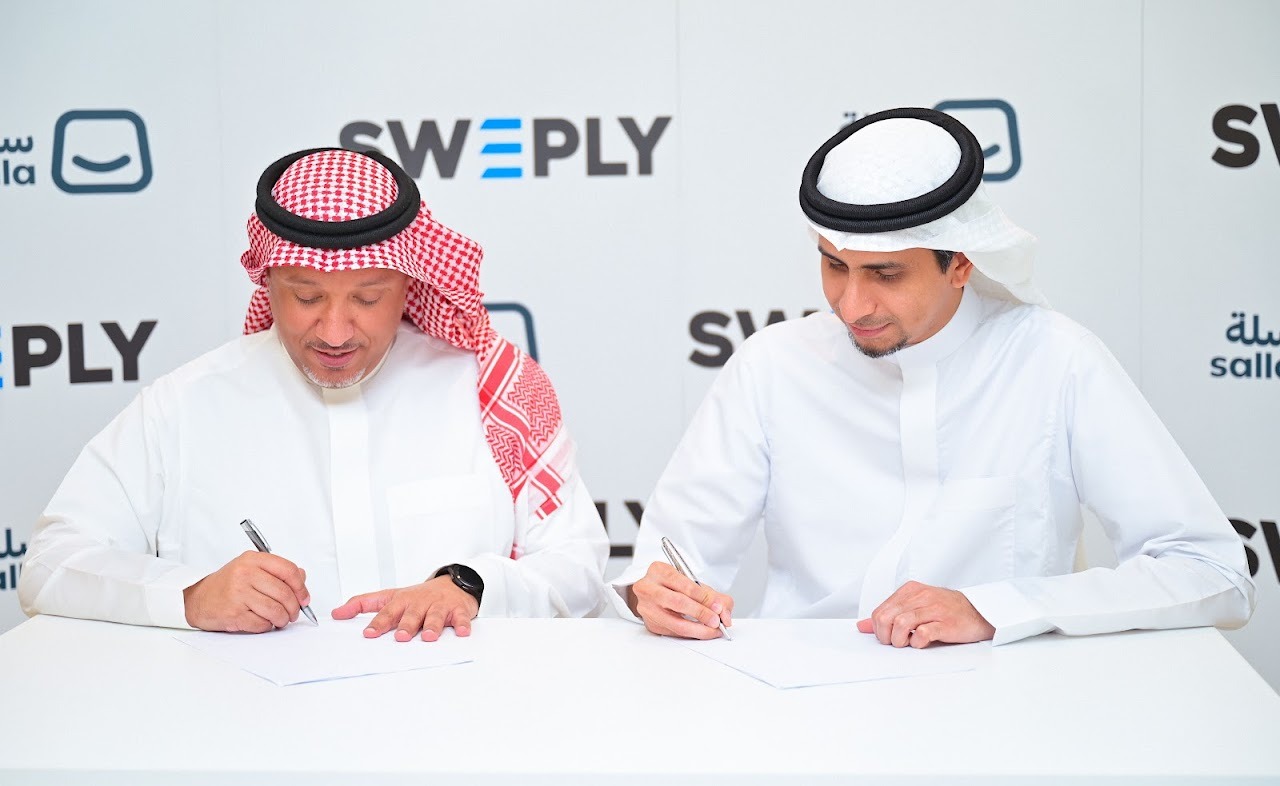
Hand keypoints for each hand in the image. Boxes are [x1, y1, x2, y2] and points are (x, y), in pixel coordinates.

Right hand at [183, 551, 309, 632]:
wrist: (198, 598)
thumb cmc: (228, 584)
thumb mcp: (251, 568)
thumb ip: (277, 571)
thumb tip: (302, 578)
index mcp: (253, 559)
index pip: (288, 570)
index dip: (301, 587)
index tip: (304, 598)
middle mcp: (245, 574)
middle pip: (284, 593)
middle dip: (294, 608)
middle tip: (293, 613)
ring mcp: (238, 593)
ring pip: (275, 610)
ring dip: (282, 619)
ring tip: (280, 620)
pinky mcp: (233, 613)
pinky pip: (261, 624)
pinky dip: (267, 626)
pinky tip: (263, 622)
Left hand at [331, 576, 478, 641]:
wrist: (452, 583)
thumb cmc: (418, 595)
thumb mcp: (390, 596)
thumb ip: (363, 604)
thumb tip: (337, 613)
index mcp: (402, 600)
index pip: (387, 611)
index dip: (378, 623)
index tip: (369, 634)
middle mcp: (420, 602)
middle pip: (412, 614)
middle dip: (406, 625)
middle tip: (401, 637)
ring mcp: (439, 605)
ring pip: (436, 616)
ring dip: (432, 626)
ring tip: (428, 637)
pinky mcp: (458, 609)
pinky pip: (461, 617)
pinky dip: (462, 624)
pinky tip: (461, 632)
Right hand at [628, 561, 732, 639]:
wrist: (651, 592)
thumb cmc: (672, 585)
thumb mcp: (690, 581)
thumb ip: (712, 595)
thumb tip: (723, 613)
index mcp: (659, 571)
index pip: (683, 583)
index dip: (703, 597)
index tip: (717, 606)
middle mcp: (648, 588)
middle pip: (678, 603)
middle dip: (701, 613)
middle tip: (716, 620)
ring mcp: (647, 608)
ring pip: (675, 623)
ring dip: (698, 629)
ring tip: (712, 630)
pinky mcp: (651, 625)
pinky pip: (675, 633)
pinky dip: (692, 634)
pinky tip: (701, 632)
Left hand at [856, 580, 994, 647]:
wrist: (979, 612)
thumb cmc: (945, 611)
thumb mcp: (915, 607)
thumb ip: (890, 615)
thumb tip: (862, 626)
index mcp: (910, 590)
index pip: (880, 611)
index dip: (878, 629)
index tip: (887, 636)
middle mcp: (920, 596)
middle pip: (886, 617)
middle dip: (885, 636)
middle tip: (895, 643)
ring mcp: (933, 609)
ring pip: (900, 624)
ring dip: (899, 640)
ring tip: (907, 643)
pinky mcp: (945, 623)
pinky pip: (922, 634)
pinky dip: (916, 642)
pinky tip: (921, 643)